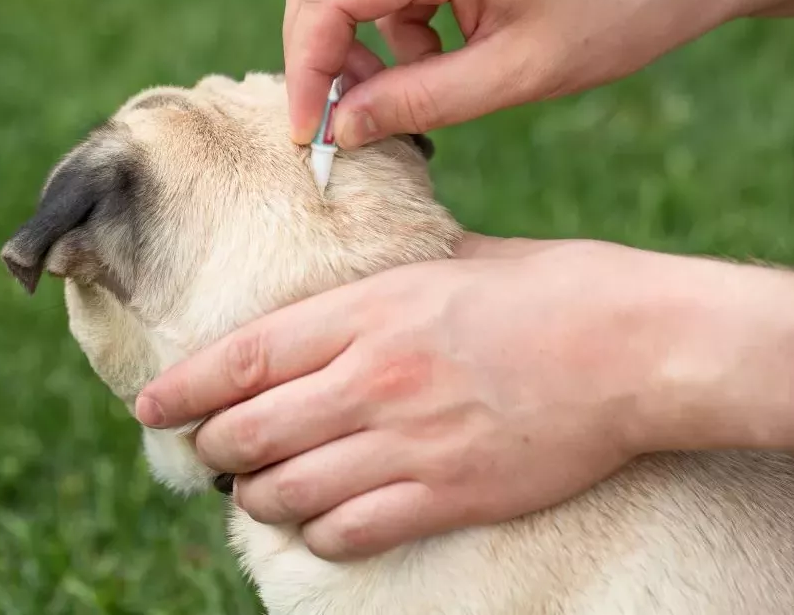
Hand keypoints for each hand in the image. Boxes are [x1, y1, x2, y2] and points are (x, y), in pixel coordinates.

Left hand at [133, 235, 774, 559]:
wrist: (641, 347)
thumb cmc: (559, 289)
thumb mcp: (461, 261)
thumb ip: (395, 281)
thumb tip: (358, 293)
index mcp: (371, 310)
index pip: (243, 358)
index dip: (184, 388)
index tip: (152, 405)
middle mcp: (374, 378)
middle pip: (251, 431)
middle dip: (215, 447)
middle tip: (213, 450)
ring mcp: (408, 442)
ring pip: (288, 490)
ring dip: (260, 495)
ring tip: (260, 489)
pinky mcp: (448, 493)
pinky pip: (349, 530)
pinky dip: (319, 532)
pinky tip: (318, 523)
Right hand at [283, 0, 793, 147]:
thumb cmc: (621, 7)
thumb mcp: (518, 72)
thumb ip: (421, 101)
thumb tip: (343, 128)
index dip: (305, 68)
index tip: (311, 130)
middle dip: (323, 52)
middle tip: (352, 115)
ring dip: (361, 34)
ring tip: (420, 78)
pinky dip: (394, 15)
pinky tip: (443, 45)